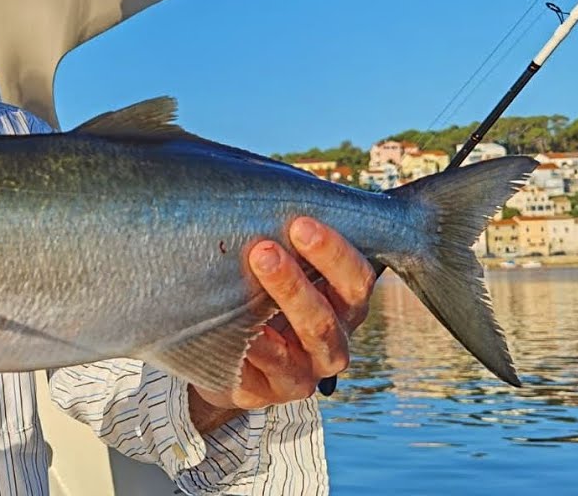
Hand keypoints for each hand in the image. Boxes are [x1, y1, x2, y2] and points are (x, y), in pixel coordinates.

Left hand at [191, 217, 375, 414]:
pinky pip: (266, 373)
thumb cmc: (256, 296)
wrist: (220, 356)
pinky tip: (235, 328)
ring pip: (303, 345)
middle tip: (263, 249)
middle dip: (297, 281)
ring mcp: (303, 372)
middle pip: (329, 314)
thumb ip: (282, 234)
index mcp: (343, 304)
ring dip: (277, 309)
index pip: (357, 278)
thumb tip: (260, 184)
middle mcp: (332, 341)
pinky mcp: (268, 393)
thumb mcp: (276, 266)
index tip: (300, 222)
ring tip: (247, 282)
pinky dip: (253, 349)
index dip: (334, 252)